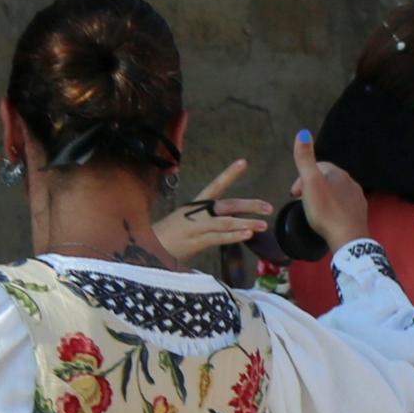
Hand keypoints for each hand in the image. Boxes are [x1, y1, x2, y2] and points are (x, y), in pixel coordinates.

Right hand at [154, 160, 273, 263]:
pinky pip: (218, 238)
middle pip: (226, 205)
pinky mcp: (195, 242)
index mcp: (194, 205)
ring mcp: (196, 227)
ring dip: (246, 222)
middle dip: (249, 205)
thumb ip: (207, 219)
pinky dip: (233, 236)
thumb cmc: (166, 236)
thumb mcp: (187, 222)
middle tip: (268, 207)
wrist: (145, 250)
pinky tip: (247, 235)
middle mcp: (196, 213)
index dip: (229, 174)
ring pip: (225, 222)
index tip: (243, 162)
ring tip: (263, 225)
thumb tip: (231, 221)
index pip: (215, 186)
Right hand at [291, 133, 370, 251]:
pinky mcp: (359, 213)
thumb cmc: (325, 210)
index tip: (294, 193)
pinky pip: (342, 205)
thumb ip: (305, 159)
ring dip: (321, 197)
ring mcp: (357, 198)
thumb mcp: (310, 183)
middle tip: (300, 201)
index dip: (302, 177)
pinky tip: (326, 217)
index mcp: (339, 173)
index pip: (318, 166)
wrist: (347, 238)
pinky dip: (331, 207)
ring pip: (334, 192)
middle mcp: (351, 182)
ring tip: (311, 209)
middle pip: (326, 179)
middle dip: (311, 187)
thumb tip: (303, 132)